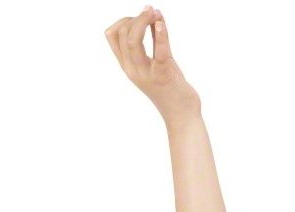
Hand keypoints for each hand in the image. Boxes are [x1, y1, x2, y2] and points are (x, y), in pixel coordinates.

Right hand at [105, 8, 199, 124]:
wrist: (182, 116)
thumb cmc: (171, 88)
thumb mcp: (157, 63)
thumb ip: (154, 41)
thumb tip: (155, 17)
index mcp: (128, 66)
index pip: (112, 36)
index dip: (123, 20)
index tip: (139, 16)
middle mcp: (133, 70)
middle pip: (123, 35)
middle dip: (135, 17)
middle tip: (150, 12)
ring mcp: (146, 74)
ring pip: (133, 41)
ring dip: (143, 21)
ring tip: (155, 13)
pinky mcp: (163, 75)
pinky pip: (158, 51)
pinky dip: (160, 35)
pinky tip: (161, 23)